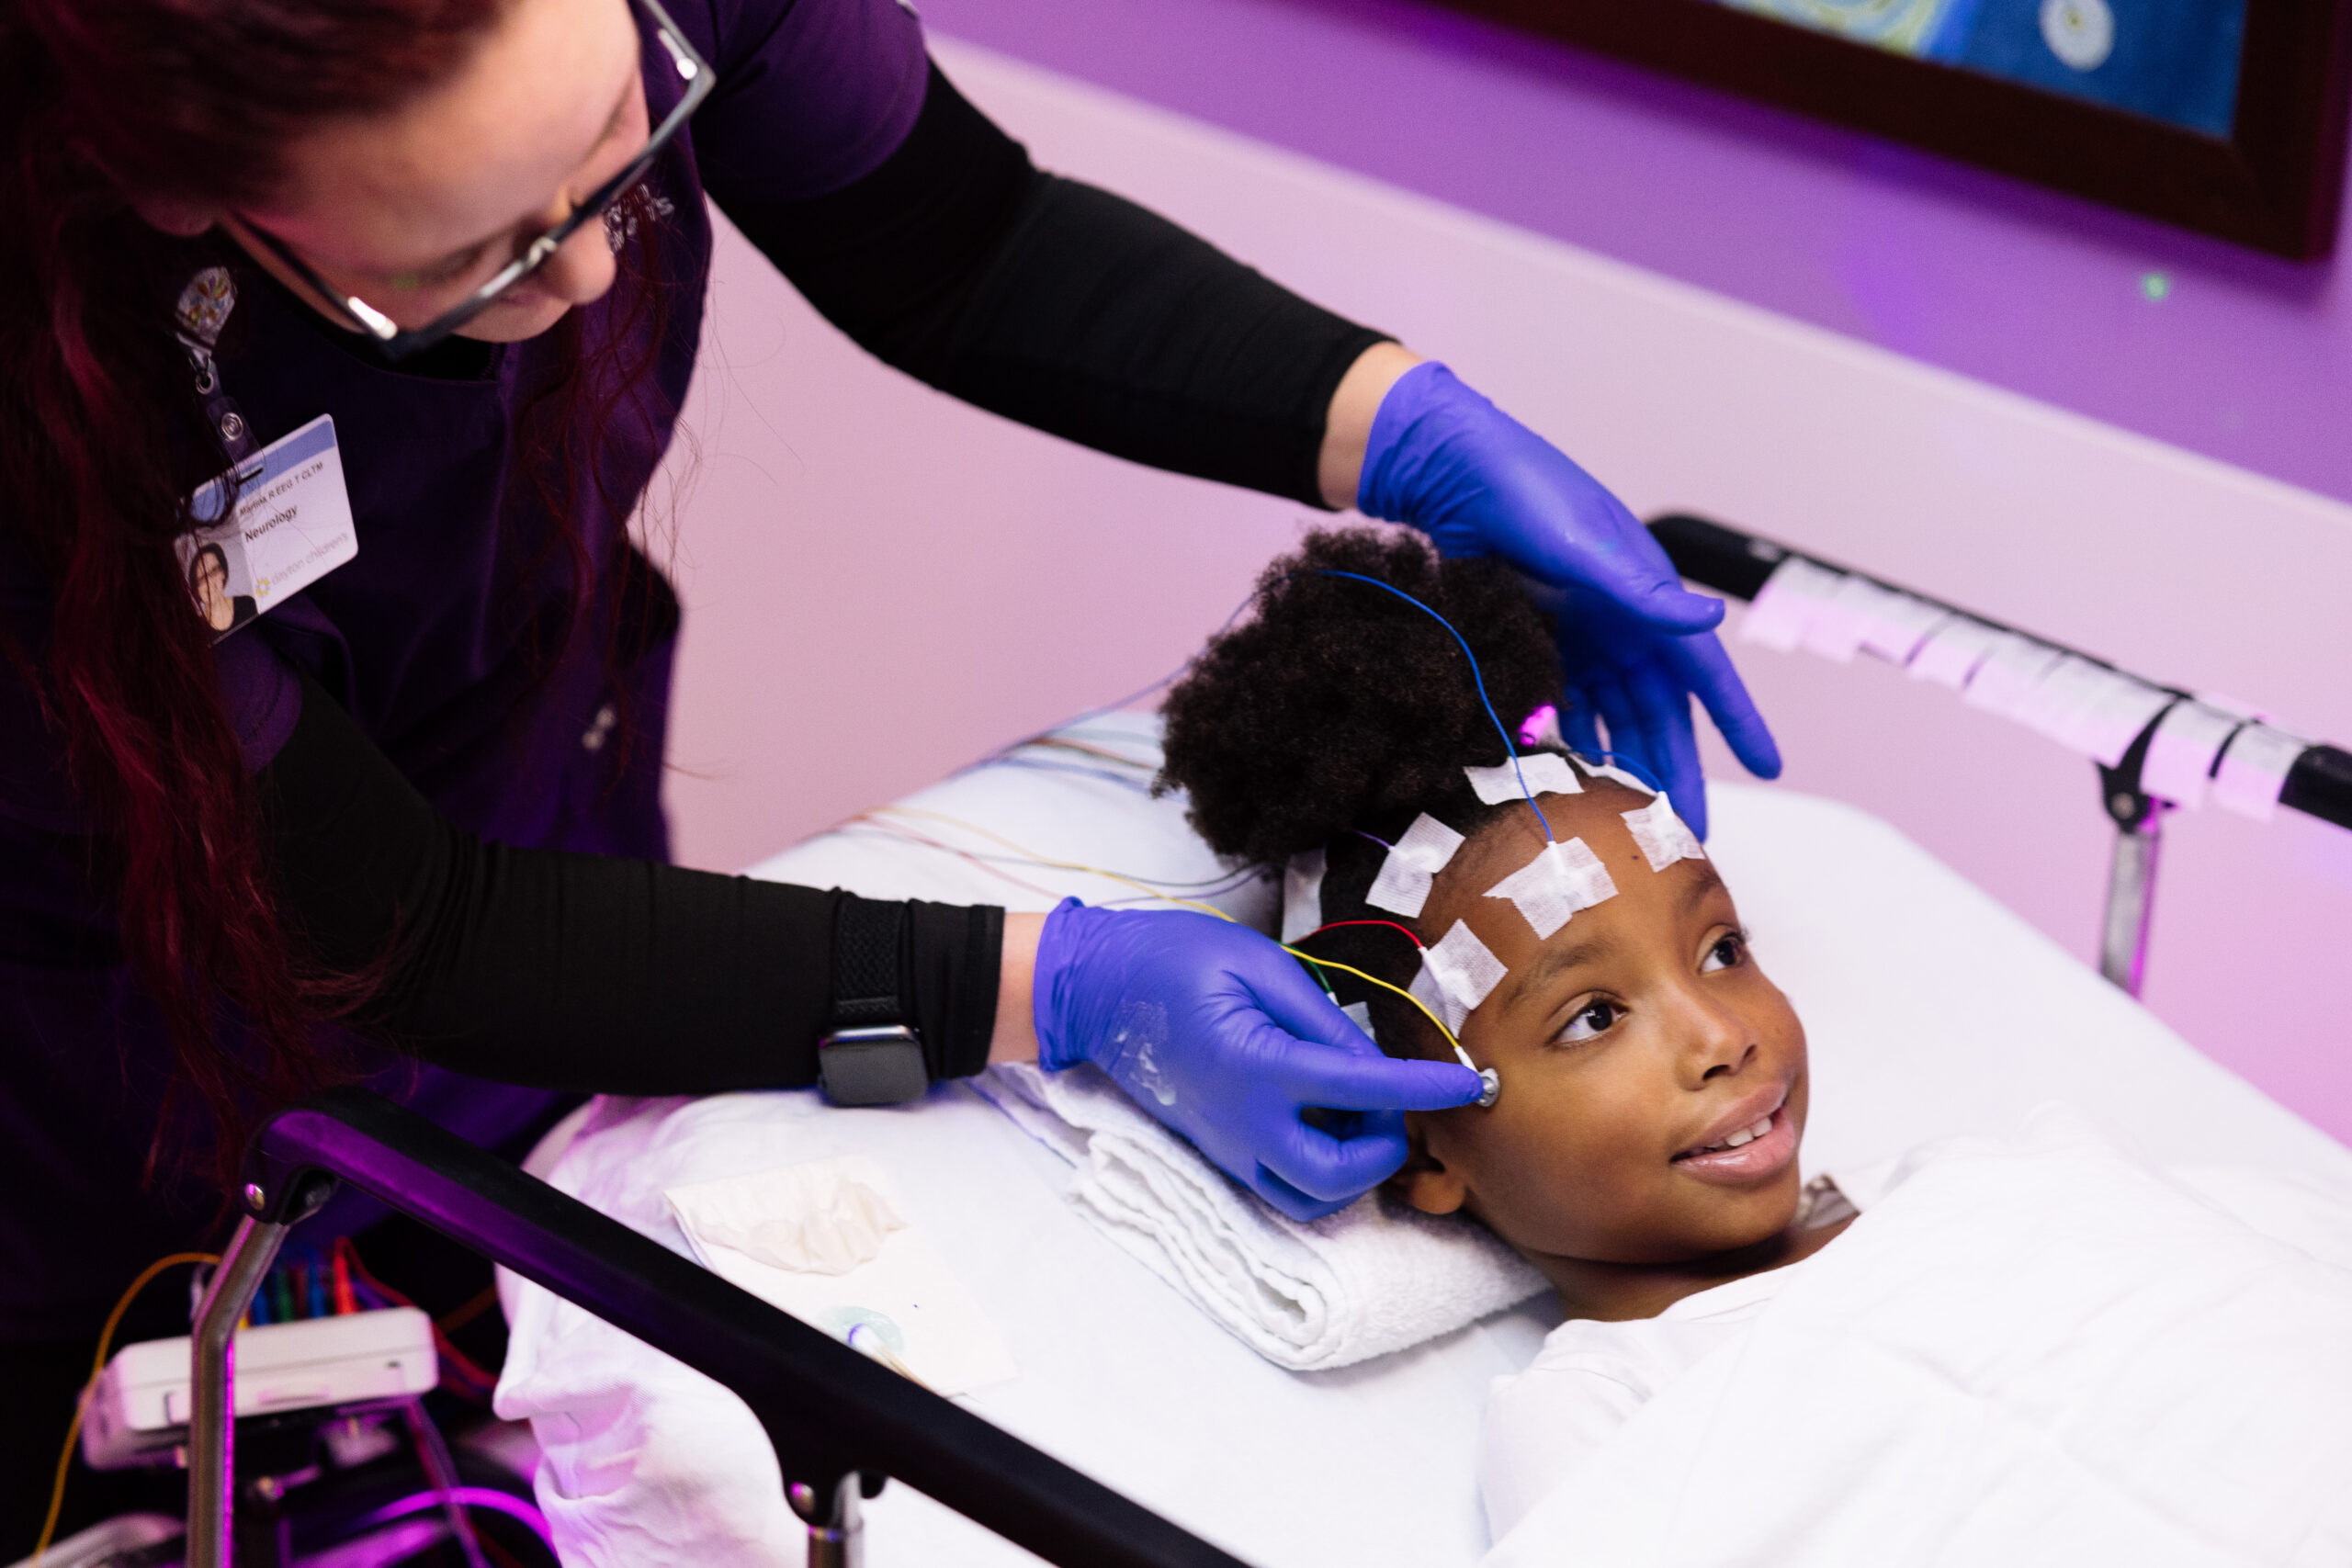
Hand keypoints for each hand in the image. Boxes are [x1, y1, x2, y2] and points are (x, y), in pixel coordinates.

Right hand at [1031, 901, 1485, 1220]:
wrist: (1099, 991)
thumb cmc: (1176, 960)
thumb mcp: (1259, 966)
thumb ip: (1322, 1021)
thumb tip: (1376, 1064)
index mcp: (1256, 1067)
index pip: (1362, 1090)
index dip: (1425, 1087)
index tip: (1470, 1081)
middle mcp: (1243, 1123)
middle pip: (1337, 1177)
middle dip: (1384, 1149)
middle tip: (1393, 1101)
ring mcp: (1229, 1146)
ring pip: (1312, 1198)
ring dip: (1354, 1168)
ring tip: (1360, 1112)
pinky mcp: (1222, 1152)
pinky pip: (1284, 1185)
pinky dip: (1322, 1168)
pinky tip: (1329, 1120)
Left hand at [1354, 361, 1779, 834]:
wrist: (1445, 474)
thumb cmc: (1525, 491)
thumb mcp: (1583, 543)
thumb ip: (1641, 591)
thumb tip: (1709, 619)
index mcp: (1648, 600)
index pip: (1705, 673)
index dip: (1738, 719)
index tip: (1770, 765)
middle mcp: (1620, 625)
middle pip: (1658, 714)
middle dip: (1675, 771)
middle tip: (1684, 831)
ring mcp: (1576, 638)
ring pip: (1611, 720)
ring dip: (1622, 767)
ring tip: (1626, 823)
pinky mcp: (1532, 646)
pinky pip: (1560, 708)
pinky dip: (1566, 744)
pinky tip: (1564, 781)